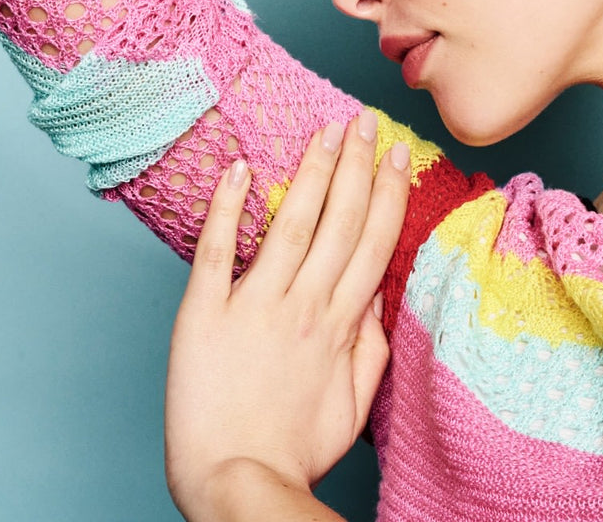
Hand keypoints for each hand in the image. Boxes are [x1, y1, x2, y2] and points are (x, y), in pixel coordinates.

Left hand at [164, 111, 409, 519]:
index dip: (389, 192)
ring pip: (291, 224)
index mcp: (341, 323)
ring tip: (326, 132)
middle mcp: (304, 304)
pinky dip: (228, 209)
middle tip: (364, 121)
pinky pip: (217, 253)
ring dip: (312, 173)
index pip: (373, 241)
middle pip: (339, 221)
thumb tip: (380, 291)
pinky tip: (239, 170)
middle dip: (356, 166)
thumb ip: (373, 343)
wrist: (236, 481)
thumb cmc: (296, 449)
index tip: (397, 153)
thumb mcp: (356, 402)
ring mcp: (254, 305)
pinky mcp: (204, 314)